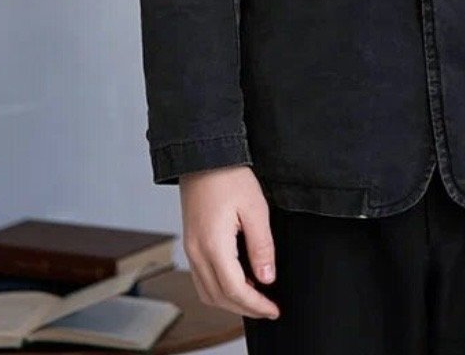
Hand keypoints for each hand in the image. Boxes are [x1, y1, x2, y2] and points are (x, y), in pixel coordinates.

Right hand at [179, 164, 280, 321]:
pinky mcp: (191, 242)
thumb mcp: (255, 208)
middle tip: (268, 309)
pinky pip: (201, 278)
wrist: (203, 154)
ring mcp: (191, 248)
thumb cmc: (229, 175)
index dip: (256, 305)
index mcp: (213, 245)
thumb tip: (267, 278)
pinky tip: (238, 281)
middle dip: (245, 308)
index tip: (274, 310)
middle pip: (219, 297)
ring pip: (208, 291)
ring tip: (255, 297)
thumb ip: (262, 247)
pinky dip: (219, 288)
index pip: (235, 290)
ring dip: (230, 301)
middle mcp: (197, 252)